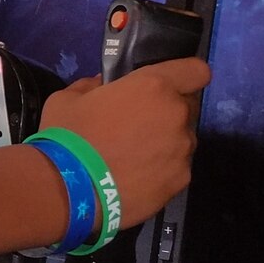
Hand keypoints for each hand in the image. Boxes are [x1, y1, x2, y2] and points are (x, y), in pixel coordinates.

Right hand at [37, 58, 209, 229]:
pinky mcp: (180, 180)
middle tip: (139, 125)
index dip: (185, 75)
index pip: (196, 71)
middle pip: (187, 107)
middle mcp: (176, 114)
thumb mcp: (67, 98)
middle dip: (168, 112)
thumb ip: (92, 86)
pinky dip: (161, 171)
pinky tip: (137, 178)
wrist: (69, 190)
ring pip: (182, 140)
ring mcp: (182, 150)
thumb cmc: (67, 137)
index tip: (169, 84)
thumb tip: (101, 86)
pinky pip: (176, 168)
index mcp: (154, 86)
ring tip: (135, 158)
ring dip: (165, 143)